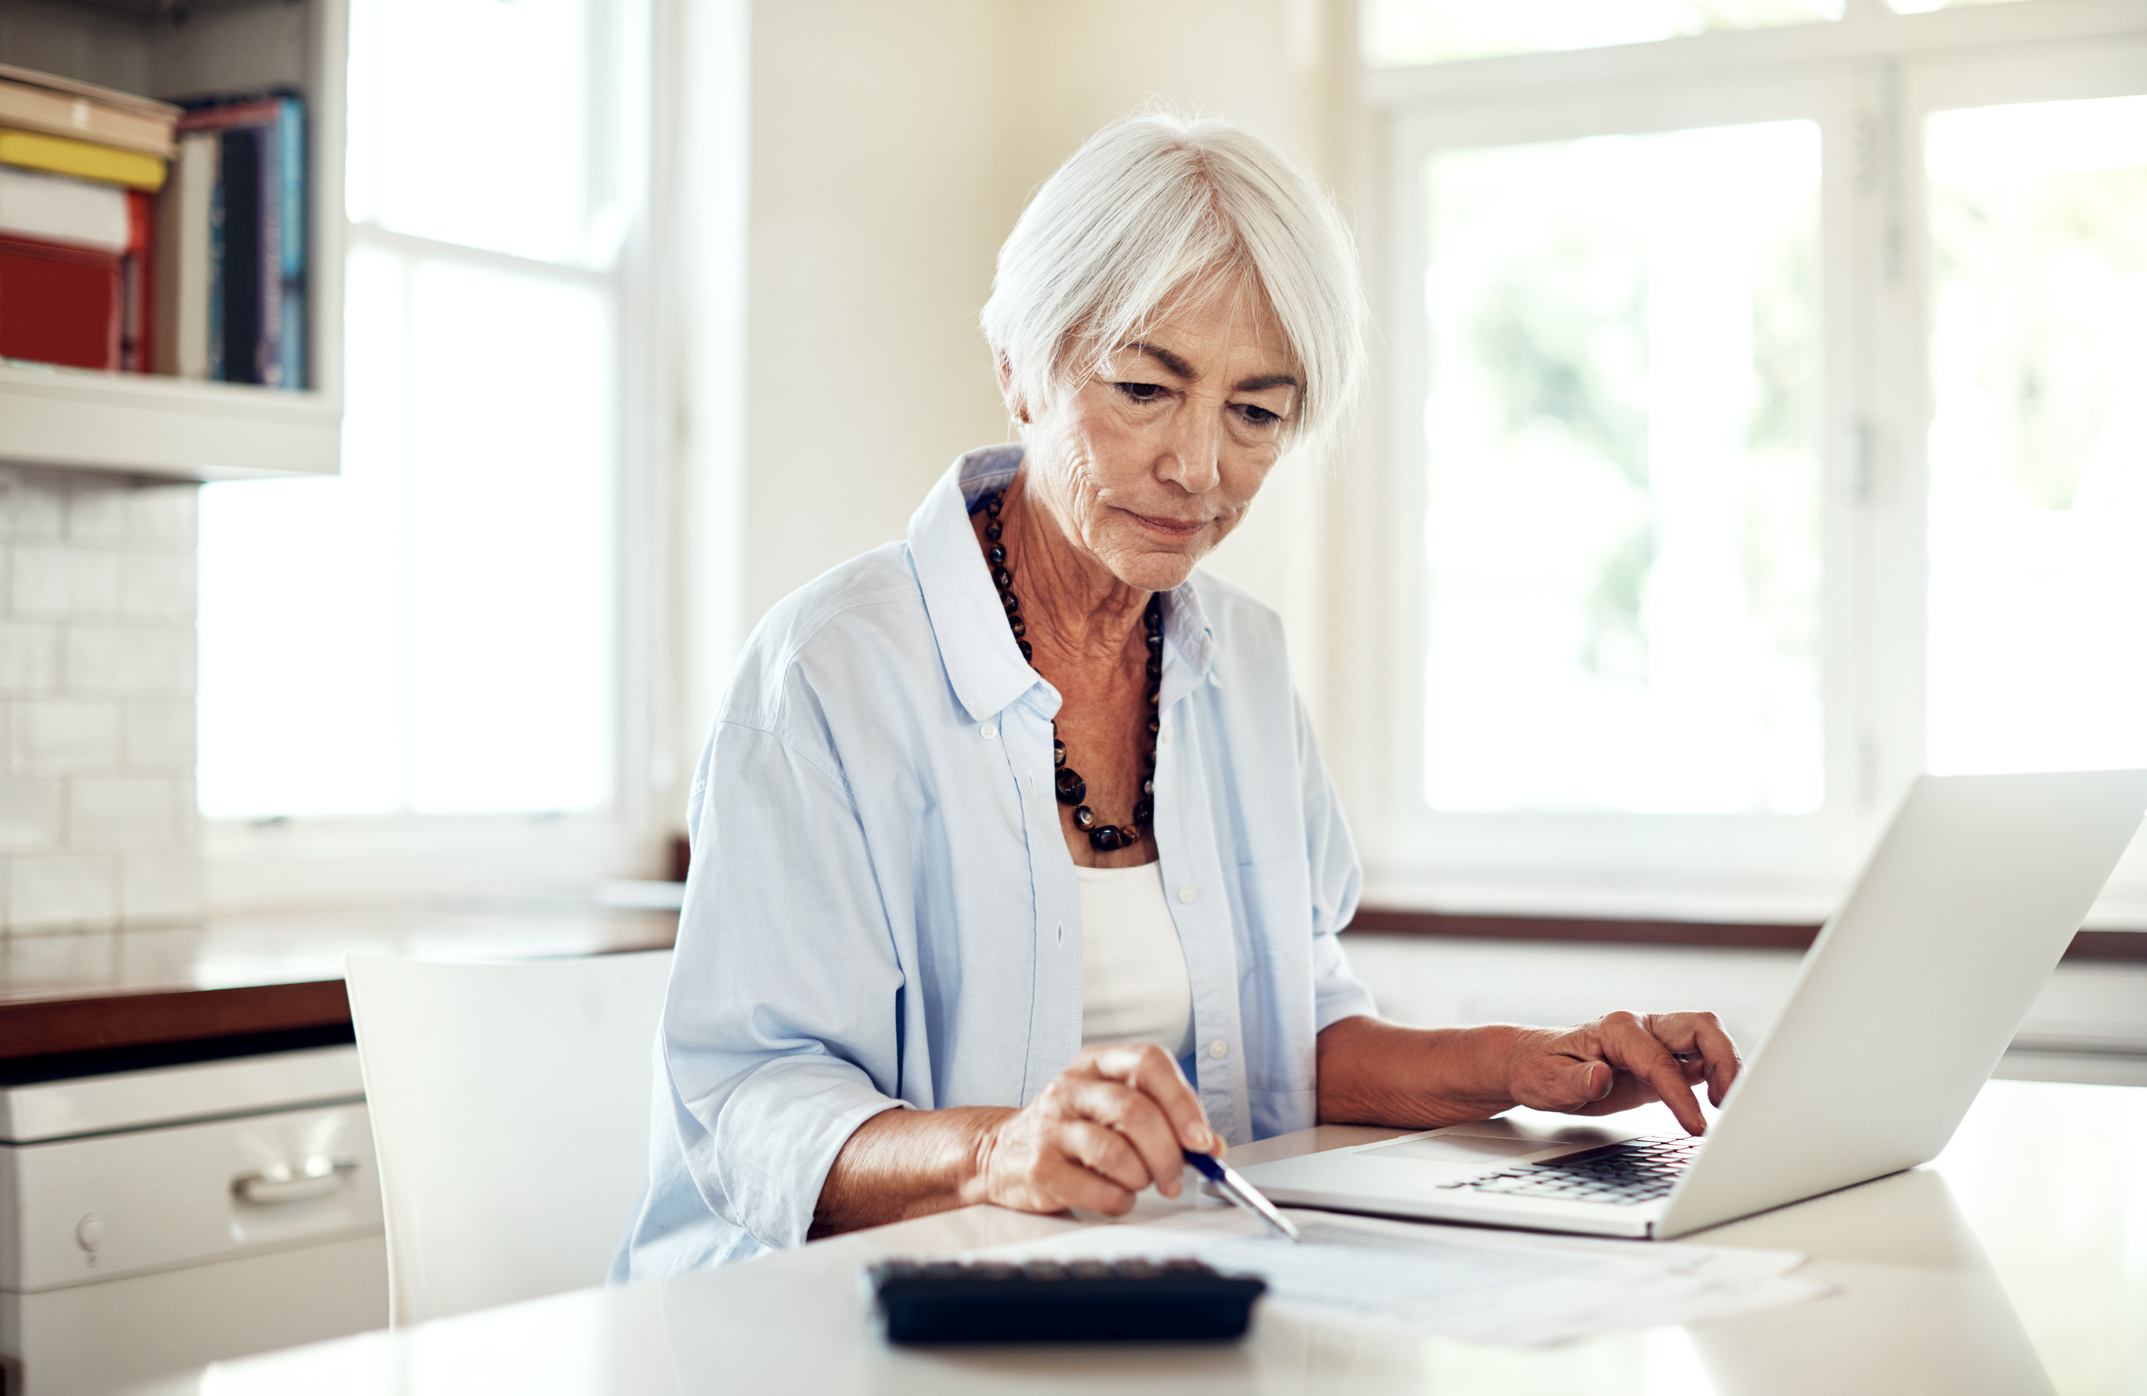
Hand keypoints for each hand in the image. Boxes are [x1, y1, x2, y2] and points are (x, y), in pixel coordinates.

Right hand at [969, 1044, 1219, 1216]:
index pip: (1149, 1063)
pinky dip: (1120, 1201)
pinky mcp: (1040, 1167)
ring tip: (1140, 1183)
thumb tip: (1211, 1146)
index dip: (1183, 1102)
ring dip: (1142, 1177)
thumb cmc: (1070, 1129)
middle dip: (1168, 1152)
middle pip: (1135, 1111)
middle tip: (1176, 1176)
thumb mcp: (1114, 1109)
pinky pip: (1099, 1190)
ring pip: (1116, 1152)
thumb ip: (1165, 1120)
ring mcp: (1051, 1127)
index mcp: (1097, 1064)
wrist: (1001, 1152)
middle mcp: (1071, 1088)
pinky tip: (1116, 1196)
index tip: (1201, 1139)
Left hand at [1502, 1011, 1741, 1134]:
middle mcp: (1641, 1029)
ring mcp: (1654, 1043)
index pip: (1660, 1061)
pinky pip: (1698, 1063)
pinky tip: (1718, 1105)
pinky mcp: (1659, 1063)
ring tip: (1730, 1107)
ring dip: (1727, 1068)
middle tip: (1730, 1103)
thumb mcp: (1546, 1081)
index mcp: (1615, 1029)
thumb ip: (1575, 1080)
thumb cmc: (1538, 1069)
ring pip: (1707, 1041)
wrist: (1532, 1064)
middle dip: (1725, 1060)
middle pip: (1701, 1027)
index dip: (1681, 1094)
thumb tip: (1599, 1077)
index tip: (1696, 1125)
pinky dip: (1716, 1079)